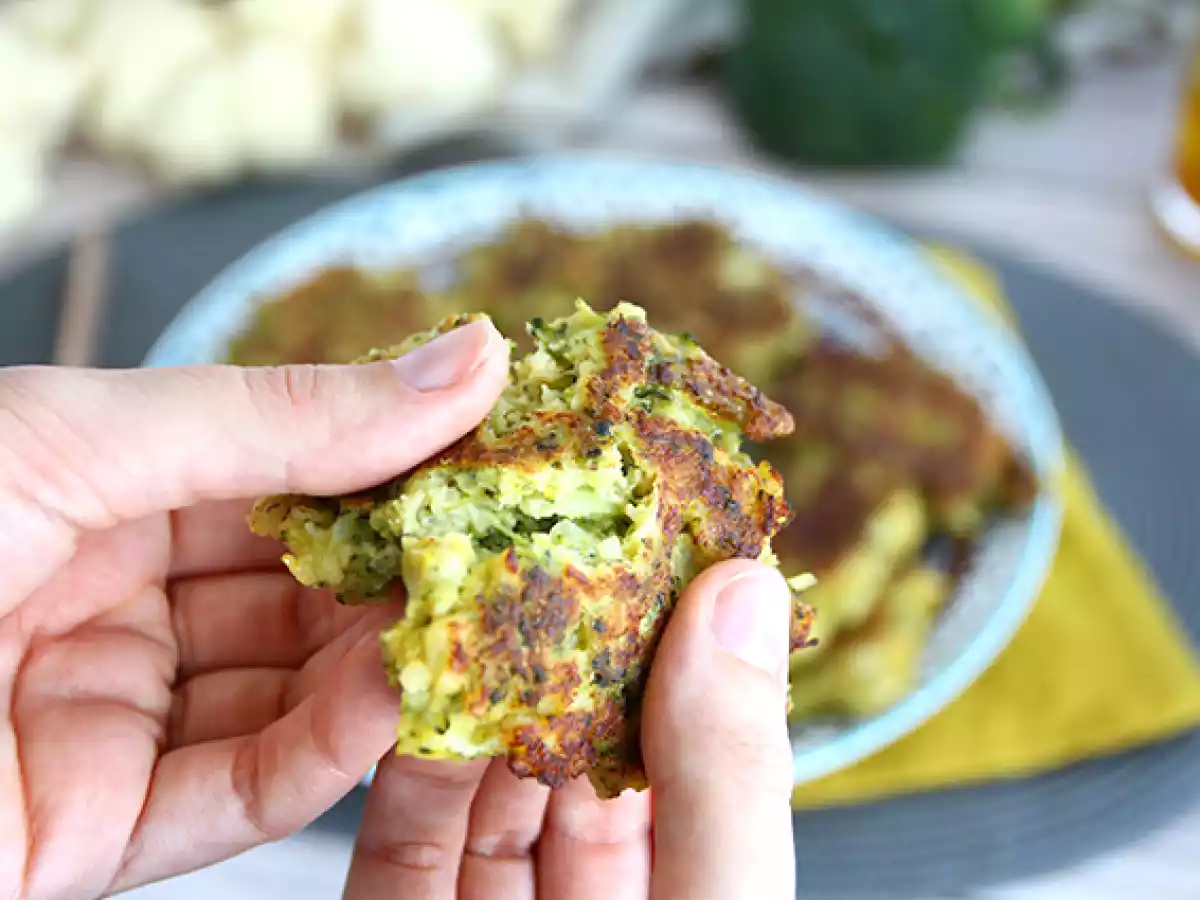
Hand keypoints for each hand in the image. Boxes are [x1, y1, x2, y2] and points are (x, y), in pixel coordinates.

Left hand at [0, 320, 509, 898]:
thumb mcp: (90, 436)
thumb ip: (290, 415)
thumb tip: (468, 360)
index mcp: (105, 486)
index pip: (292, 471)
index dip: (399, 456)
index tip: (507, 444)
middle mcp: (115, 597)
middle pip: (304, 587)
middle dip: (410, 569)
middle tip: (520, 548)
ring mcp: (110, 716)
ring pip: (290, 693)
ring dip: (387, 664)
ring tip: (481, 628)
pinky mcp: (95, 833)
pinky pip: (238, 789)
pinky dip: (326, 750)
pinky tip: (397, 700)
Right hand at [342, 559, 796, 899]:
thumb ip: (726, 773)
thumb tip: (742, 598)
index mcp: (697, 886)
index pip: (696, 740)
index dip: (677, 634)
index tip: (654, 526)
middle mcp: (599, 897)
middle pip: (577, 750)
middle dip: (555, 644)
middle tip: (539, 531)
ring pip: (482, 780)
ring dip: (469, 683)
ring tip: (466, 573)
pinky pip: (399, 832)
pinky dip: (399, 755)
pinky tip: (405, 678)